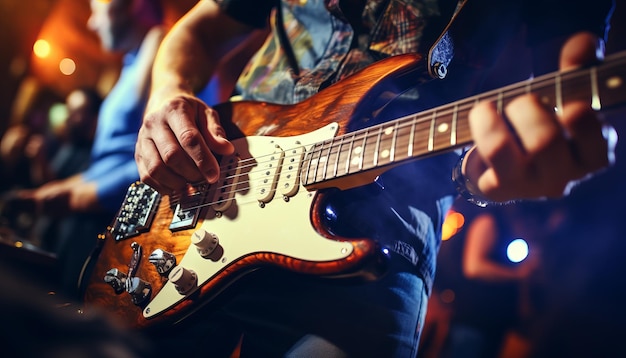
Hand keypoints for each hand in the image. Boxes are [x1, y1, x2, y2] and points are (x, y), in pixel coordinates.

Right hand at [135, 93, 233, 193]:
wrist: (163, 103)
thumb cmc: (189, 111)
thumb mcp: (206, 113)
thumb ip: (216, 131)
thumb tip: (226, 149)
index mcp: (174, 110)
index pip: (188, 138)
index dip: (203, 159)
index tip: (214, 174)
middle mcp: (154, 123)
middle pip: (171, 156)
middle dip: (192, 173)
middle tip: (205, 178)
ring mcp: (142, 139)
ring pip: (156, 169)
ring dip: (177, 182)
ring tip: (192, 183)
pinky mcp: (138, 154)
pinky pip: (147, 176)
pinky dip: (163, 187)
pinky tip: (178, 186)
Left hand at [464, 32, 611, 201]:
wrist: (504, 162)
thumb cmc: (539, 124)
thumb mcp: (561, 95)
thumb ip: (575, 70)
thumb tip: (582, 45)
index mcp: (591, 154)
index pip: (598, 144)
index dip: (583, 124)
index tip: (569, 106)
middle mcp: (564, 177)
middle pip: (544, 141)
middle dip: (527, 109)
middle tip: (521, 100)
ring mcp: (530, 187)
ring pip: (506, 150)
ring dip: (496, 118)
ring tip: (488, 107)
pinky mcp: (500, 190)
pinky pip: (489, 155)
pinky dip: (481, 126)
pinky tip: (481, 116)